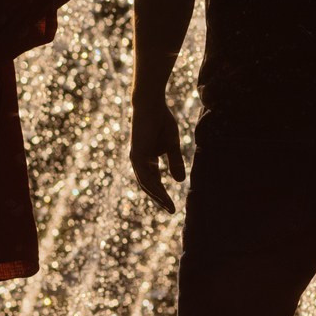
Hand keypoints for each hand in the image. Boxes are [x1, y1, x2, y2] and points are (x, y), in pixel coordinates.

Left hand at [130, 95, 184, 212]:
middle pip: (148, 186)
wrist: (151, 105)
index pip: (153, 182)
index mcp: (147, 160)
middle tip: (171, 211)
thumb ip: (174, 162)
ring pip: (146, 183)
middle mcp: (139, 162)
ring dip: (157, 196)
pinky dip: (152, 185)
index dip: (162, 194)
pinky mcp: (136, 154)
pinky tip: (161, 194)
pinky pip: (144, 174)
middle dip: (160, 199)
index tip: (173, 206)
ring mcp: (136, 159)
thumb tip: (179, 182)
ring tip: (168, 206)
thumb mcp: (171, 145)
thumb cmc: (161, 122)